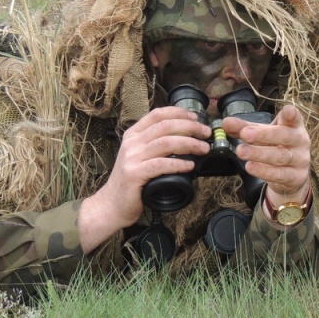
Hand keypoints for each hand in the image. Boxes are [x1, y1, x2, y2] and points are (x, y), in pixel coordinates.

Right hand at [79, 106, 211, 251]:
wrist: (112, 204)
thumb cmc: (133, 181)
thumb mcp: (141, 156)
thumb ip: (156, 144)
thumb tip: (186, 137)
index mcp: (133, 134)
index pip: (157, 115)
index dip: (179, 113)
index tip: (196, 117)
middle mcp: (131, 143)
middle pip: (165, 126)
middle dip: (190, 127)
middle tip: (206, 133)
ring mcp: (132, 158)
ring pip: (165, 142)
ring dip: (189, 144)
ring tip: (204, 148)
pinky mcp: (134, 174)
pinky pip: (161, 164)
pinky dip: (178, 163)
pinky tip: (190, 165)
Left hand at [221, 104, 310, 202]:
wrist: (290, 174)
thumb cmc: (275, 147)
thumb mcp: (261, 135)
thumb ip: (244, 128)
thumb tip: (225, 123)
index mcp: (293, 126)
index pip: (294, 118)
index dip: (291, 115)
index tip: (287, 111)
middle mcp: (301, 141)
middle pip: (284, 136)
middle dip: (264, 135)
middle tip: (244, 134)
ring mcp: (301, 160)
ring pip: (280, 156)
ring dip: (259, 153)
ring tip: (240, 151)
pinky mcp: (297, 177)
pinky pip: (280, 174)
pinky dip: (264, 171)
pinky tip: (250, 167)